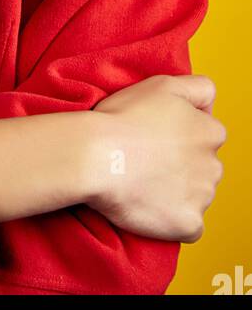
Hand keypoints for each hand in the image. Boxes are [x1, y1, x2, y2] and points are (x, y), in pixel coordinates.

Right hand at [86, 74, 225, 241]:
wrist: (95, 156)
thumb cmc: (123, 118)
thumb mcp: (163, 84)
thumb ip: (198, 88)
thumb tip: (210, 104)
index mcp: (211, 132)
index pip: (206, 135)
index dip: (179, 135)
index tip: (154, 136)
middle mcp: (214, 165)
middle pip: (203, 167)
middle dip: (182, 164)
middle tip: (145, 159)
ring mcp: (202, 197)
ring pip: (196, 195)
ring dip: (176, 192)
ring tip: (141, 181)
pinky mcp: (189, 224)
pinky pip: (188, 226)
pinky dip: (172, 219)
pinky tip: (148, 204)